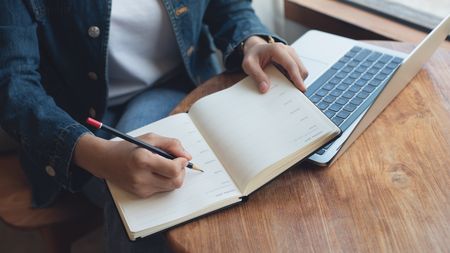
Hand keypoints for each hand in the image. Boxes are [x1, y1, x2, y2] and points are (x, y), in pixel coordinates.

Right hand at [73, 133, 190, 197]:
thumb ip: (171, 144)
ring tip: (166, 166)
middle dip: (181, 172)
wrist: (106, 160)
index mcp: (143, 160)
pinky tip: (156, 172)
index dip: (182, 164)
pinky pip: (162, 190)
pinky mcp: (141, 194)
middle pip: (175, 182)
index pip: (173, 169)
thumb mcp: (150, 138)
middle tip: (177, 163)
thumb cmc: (129, 147)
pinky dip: (164, 181)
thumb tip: (187, 156)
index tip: (182, 158)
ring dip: (174, 177)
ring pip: (170, 187)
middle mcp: (141, 177)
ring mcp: (140, 188)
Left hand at [241, 36, 308, 92]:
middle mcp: (287, 51)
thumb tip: (264, 88)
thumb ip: (256, 76)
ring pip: (302, 71)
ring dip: (297, 81)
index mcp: (277, 50)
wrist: (255, 49)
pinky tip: (285, 83)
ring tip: (286, 88)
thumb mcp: (249, 65)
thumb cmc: (253, 55)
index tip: (301, 89)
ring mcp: (292, 55)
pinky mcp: (293, 60)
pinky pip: (298, 71)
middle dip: (299, 82)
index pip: (291, 65)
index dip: (297, 78)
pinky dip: (294, 79)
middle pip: (300, 69)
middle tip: (291, 94)